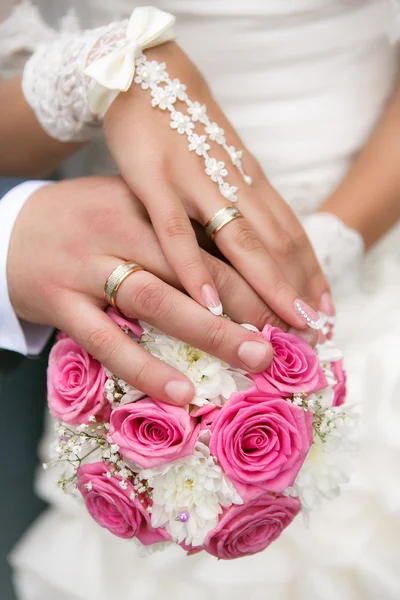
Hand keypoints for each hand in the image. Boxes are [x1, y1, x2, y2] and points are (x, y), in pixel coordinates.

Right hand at [7, 176, 283, 405]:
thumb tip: (241, 270)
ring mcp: (85, 266)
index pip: (209, 235)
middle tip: (291, 331)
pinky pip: (105, 340)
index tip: (293, 299)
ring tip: (255, 357)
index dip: (256, 268)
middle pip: (192, 266)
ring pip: (156, 299)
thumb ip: (175, 231)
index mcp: (142, 201)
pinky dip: (144, 367)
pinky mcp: (59, 303)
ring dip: (210, 332)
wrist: (9, 231)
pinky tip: (181, 391)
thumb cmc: (83, 224)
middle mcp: (116, 228)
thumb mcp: (128, 209)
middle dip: (248, 301)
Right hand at [104, 42, 330, 327]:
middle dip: (297, 286)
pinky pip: (177, 231)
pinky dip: (193, 267)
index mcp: (248, 181)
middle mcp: (232, 183)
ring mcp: (195, 182)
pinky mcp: (155, 181)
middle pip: (275, 242)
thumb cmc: (183, 130)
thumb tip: (256, 249)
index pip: (290, 232)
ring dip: (265, 283)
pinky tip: (208, 301)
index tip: (324, 307)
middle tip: (314, 328)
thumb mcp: (221, 165)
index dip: (310, 271)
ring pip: (238, 239)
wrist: (144, 74)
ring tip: (283, 322)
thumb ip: (238, 204)